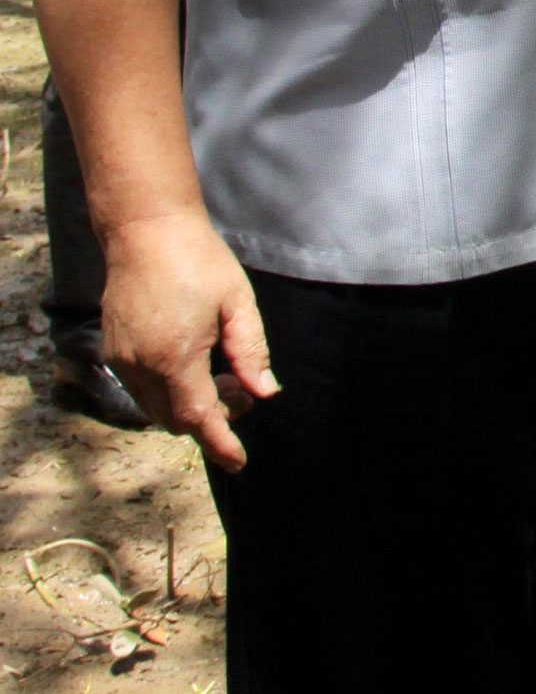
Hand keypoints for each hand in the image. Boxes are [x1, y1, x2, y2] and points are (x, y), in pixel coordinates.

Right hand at [100, 209, 276, 471]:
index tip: (238, 462)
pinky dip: (168, 392)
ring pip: (155, 408)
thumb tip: (264, 391)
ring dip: (188, 405)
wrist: (146, 232)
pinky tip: (193, 363)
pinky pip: (141, 389)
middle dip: (211, 417)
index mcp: (175, 357)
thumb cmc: (199, 261)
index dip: (220, 443)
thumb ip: (252, 352)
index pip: (198, 418)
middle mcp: (141, 365)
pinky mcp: (112, 350)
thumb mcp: (238, 304)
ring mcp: (121, 359)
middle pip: (175, 419)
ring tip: (221, 373)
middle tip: (240, 390)